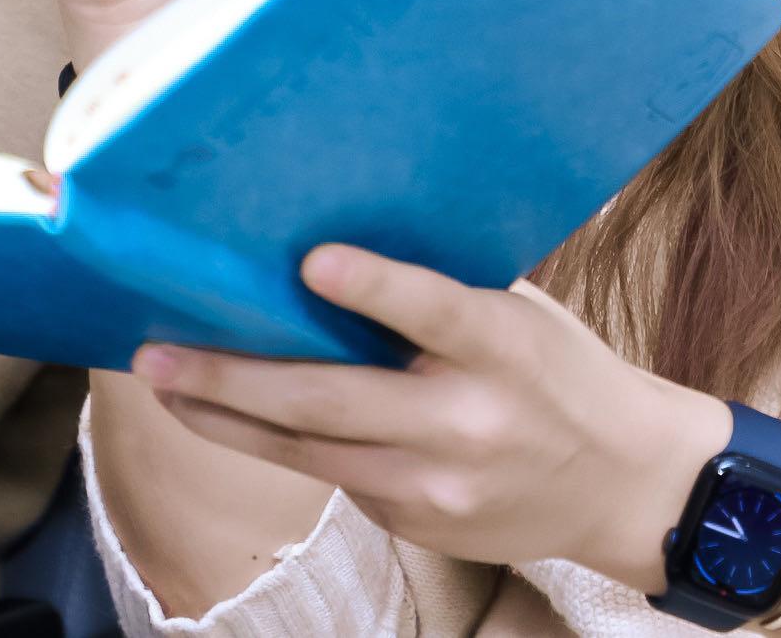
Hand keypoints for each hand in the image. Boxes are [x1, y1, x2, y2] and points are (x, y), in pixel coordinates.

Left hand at [130, 246, 729, 593]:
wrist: (622, 485)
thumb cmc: (558, 373)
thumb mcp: (522, 317)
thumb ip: (442, 297)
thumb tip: (328, 256)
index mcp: (503, 347)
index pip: (434, 311)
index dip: (374, 287)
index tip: (311, 259)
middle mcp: (468, 420)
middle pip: (332, 400)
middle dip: (232, 378)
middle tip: (157, 356)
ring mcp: (438, 485)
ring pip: (308, 453)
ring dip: (227, 421)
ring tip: (165, 389)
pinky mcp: (418, 525)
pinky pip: (336, 480)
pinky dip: (286, 448)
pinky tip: (240, 420)